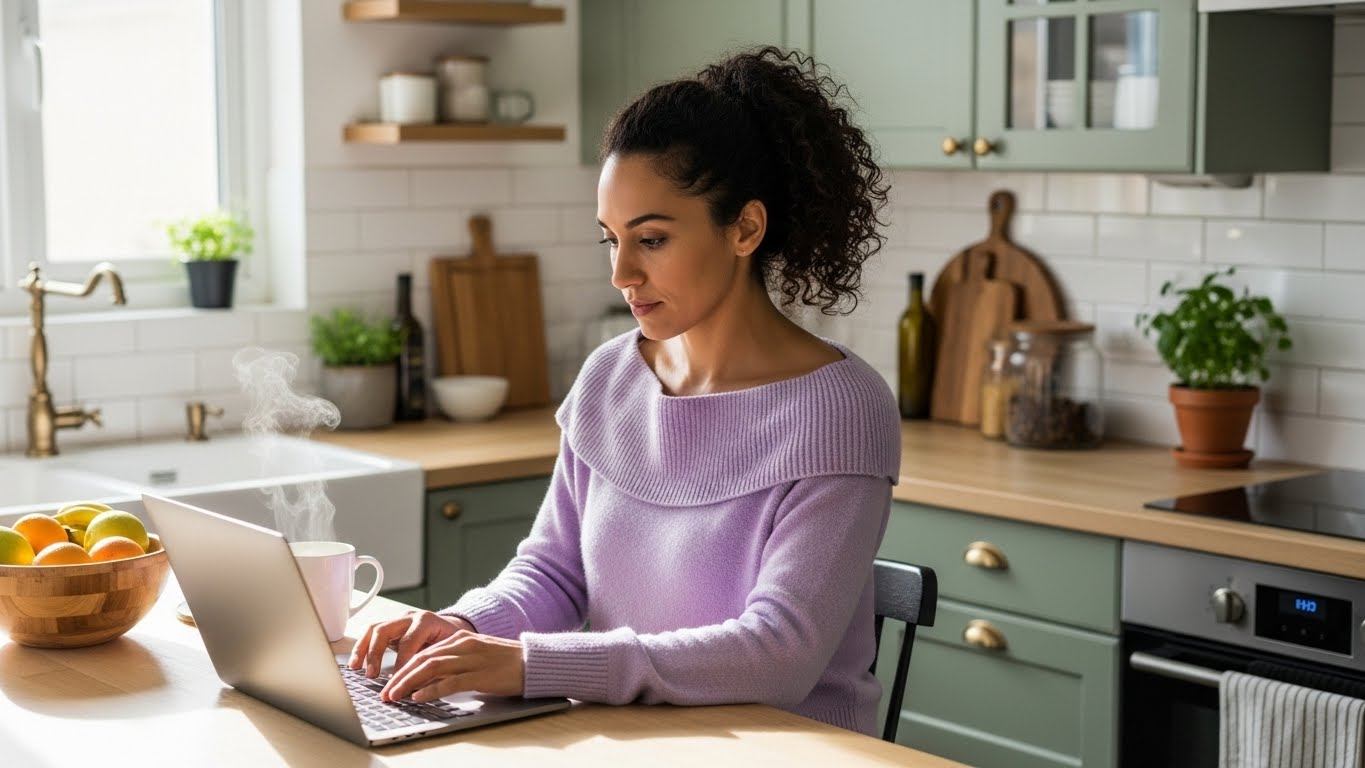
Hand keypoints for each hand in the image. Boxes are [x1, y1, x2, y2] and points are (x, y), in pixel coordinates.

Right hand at [347, 610, 473, 677]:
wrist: (453, 628)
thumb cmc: (452, 642)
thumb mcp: (449, 651)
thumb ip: (435, 665)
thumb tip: (419, 688)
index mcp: (427, 621)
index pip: (408, 641)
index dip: (400, 663)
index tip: (397, 681)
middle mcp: (409, 617)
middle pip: (385, 630)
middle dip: (375, 654)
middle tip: (372, 675)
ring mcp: (398, 620)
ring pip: (374, 629)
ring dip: (363, 649)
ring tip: (356, 668)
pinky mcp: (390, 626)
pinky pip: (370, 633)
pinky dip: (361, 647)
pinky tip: (356, 663)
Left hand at [380, 630, 525, 702]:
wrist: (533, 662)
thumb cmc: (507, 662)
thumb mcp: (477, 655)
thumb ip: (455, 662)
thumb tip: (431, 677)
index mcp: (461, 639)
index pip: (425, 652)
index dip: (403, 667)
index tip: (390, 682)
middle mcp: (463, 646)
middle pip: (423, 658)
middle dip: (400, 675)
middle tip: (386, 692)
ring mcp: (471, 659)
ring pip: (431, 667)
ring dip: (408, 682)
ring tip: (395, 695)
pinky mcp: (480, 675)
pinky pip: (450, 682)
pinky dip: (431, 689)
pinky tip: (419, 696)